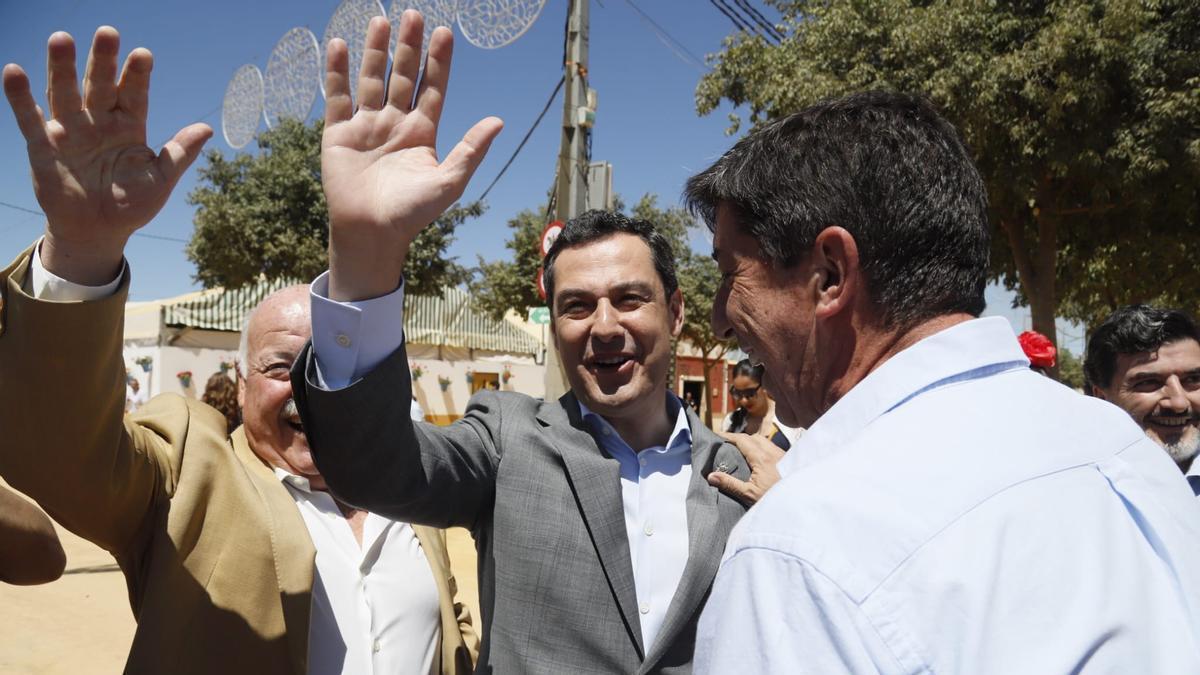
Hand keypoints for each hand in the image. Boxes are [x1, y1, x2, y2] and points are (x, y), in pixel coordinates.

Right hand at [2, 27, 210, 284]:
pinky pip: (30, 119)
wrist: (97, 231)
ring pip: (65, 93)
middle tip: (107, 33)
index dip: (137, 75)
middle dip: (103, 61)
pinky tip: (14, 71)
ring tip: (61, 39)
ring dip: (61, 68)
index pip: (134, 94)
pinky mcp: (43, 146)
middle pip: (99, 85)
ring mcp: (70, 131)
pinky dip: (21, 97)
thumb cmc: (132, 204)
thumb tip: (208, 129)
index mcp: (129, 126)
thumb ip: (179, 154)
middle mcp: (98, 121)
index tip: (143, 55)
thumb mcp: (160, 180)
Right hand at [322, 11, 502, 300]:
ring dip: (375, 51)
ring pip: (371, 80)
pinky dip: (337, 72)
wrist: (371, 233)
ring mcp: (366, 126)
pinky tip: (340, 45)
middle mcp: (395, 123)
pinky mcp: (338, 134)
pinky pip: (338, 97)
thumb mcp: (448, 182)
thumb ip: (471, 150)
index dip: (438, 62)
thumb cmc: (412, 213)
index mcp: (422, 132)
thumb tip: (499, 120)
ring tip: (380, 20)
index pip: (432, 88)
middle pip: (403, 76)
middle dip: (409, 47)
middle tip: (414, 14)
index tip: (444, 33)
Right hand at [708, 432, 783, 505]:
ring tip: (741, 449)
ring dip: (751, 441)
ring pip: (764, 440)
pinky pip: (772, 447)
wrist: (801, 504)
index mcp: (761, 458)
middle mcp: (772, 452)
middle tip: (726, 443)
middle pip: (752, 437)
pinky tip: (758, 458)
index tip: (716, 435)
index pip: (741, 439)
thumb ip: (730, 484)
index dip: (728, 436)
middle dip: (738, 438)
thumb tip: (710, 476)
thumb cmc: (775, 499)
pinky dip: (761, 447)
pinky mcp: (788, 460)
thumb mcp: (749, 494)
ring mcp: (782, 455)